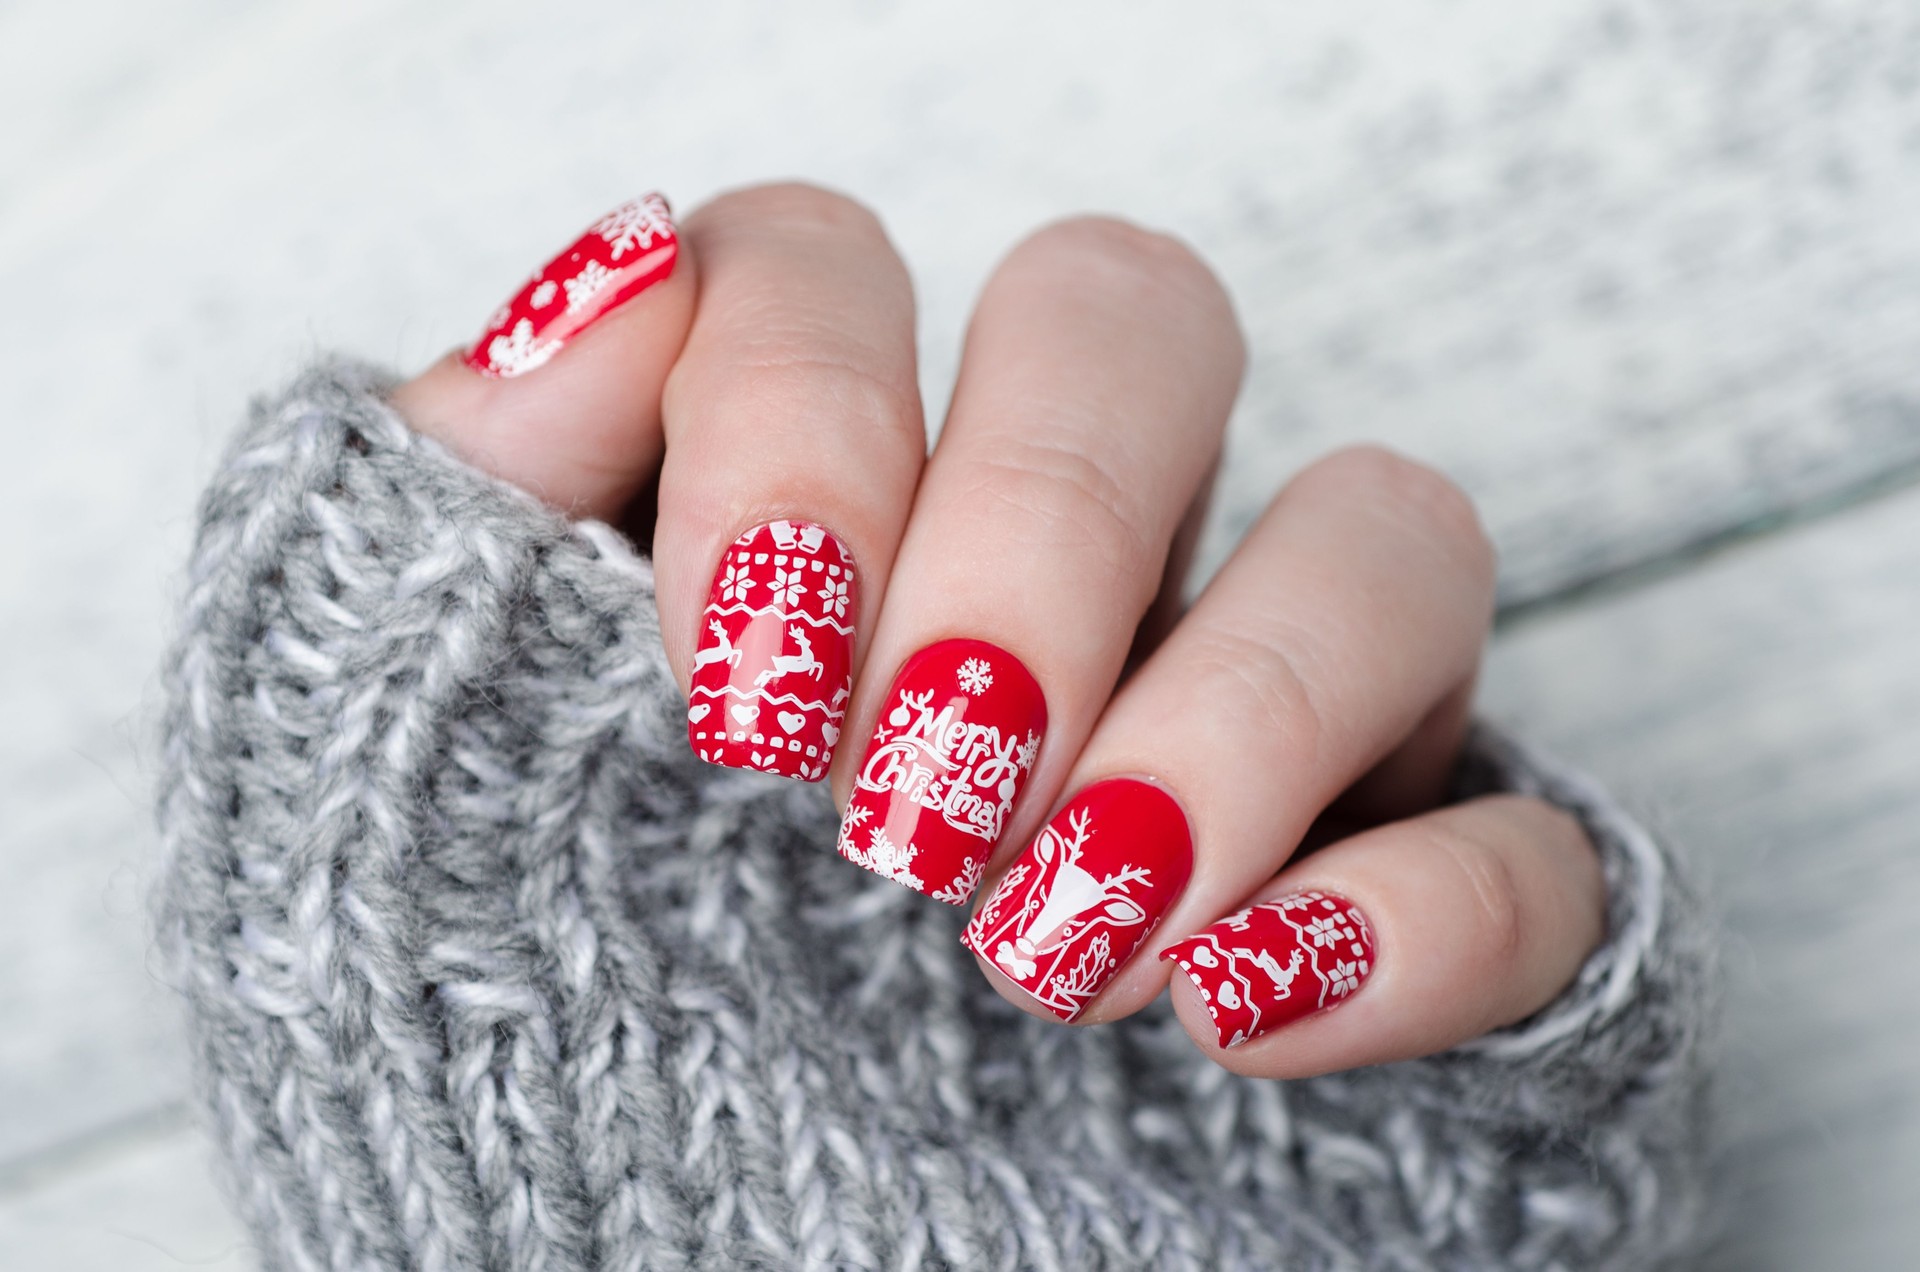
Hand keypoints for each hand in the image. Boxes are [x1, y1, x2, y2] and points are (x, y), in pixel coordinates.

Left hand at [390, 182, 1603, 1076]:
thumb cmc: (507, 1060)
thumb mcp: (391, 782)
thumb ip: (458, 512)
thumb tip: (617, 284)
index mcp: (802, 508)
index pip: (834, 274)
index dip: (803, 415)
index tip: (736, 689)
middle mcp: (1039, 577)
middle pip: (1135, 323)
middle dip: (1042, 522)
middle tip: (908, 800)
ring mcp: (1241, 736)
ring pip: (1388, 535)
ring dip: (1248, 700)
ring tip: (1061, 935)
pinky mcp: (1394, 927)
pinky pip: (1529, 853)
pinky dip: (1420, 919)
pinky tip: (1241, 1020)